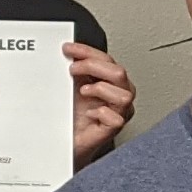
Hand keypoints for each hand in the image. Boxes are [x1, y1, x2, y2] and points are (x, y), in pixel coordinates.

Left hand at [65, 42, 135, 165]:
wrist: (66, 142)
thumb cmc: (72, 116)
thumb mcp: (71, 87)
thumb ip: (75, 70)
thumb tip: (68, 52)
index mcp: (109, 81)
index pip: (106, 60)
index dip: (87, 51)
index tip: (68, 48)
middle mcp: (118, 95)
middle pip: (119, 73)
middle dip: (93, 66)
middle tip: (73, 69)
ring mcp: (118, 113)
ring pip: (125, 95)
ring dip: (100, 88)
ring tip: (83, 91)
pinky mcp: (112, 131)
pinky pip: (116, 119)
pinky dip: (101, 112)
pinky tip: (89, 112)